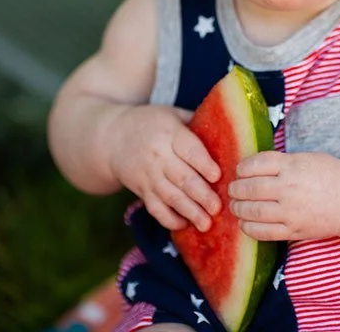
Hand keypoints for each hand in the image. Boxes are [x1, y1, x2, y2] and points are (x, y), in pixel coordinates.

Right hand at [108, 105, 220, 231]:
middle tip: (218, 208)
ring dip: (189, 212)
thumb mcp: (172, 113)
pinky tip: (184, 226)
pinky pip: (154, 208)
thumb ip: (197, 122)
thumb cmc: (151, 122)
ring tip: (206, 224)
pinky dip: (168, 219)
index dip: (204, 164)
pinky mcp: (141, 191)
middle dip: (201, 195)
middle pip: (182, 178)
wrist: (111, 138)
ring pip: (170, 197)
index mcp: (169, 135)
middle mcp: (158, 157)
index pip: (189, 150)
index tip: (218, 176)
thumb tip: (229, 130)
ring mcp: (148, 176)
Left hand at [228, 151, 339, 241]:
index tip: (240, 171)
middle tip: (233, 189)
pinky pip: (262, 232)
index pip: (255, 165)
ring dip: (238, 208)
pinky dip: (248, 228)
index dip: (242, 168)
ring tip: (236, 206)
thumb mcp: (307, 158)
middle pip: (249, 189)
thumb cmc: (330, 175)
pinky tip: (245, 223)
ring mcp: (291, 211)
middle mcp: (289, 188)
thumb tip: (252, 167)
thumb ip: (282, 162)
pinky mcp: (293, 230)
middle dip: (235, 189)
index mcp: (293, 166)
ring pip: (252, 212)